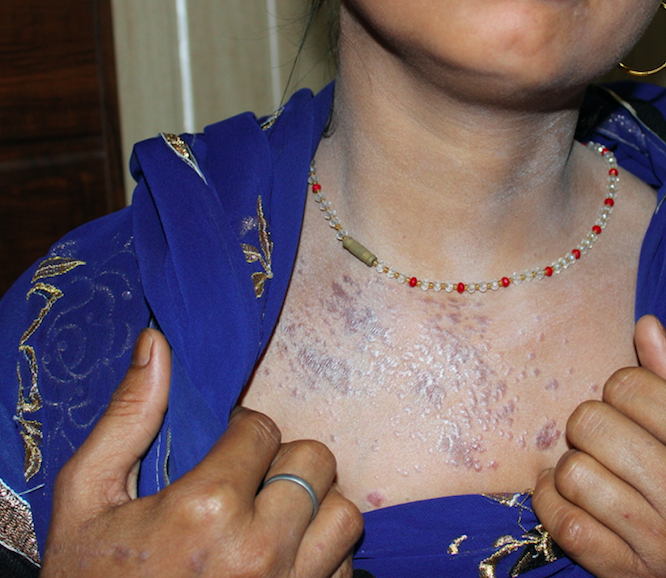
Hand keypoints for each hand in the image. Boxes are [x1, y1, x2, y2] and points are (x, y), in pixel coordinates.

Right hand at [41, 329, 362, 576]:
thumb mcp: (86, 500)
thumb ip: (126, 420)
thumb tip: (158, 344)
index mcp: (204, 509)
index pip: (263, 428)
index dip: (240, 433)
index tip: (221, 452)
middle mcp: (259, 550)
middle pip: (314, 461)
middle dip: (282, 463)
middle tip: (248, 484)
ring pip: (344, 514)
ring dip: (313, 509)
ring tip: (272, 519)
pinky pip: (346, 566)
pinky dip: (322, 556)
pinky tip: (282, 560)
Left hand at [533, 315, 665, 577]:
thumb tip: (646, 325)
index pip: (626, 386)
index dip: (622, 389)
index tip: (634, 405)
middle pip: (590, 424)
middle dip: (593, 421)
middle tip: (612, 436)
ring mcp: (654, 537)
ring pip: (571, 473)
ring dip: (573, 463)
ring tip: (595, 465)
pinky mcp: (629, 573)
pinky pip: (565, 528)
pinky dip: (552, 504)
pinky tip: (566, 494)